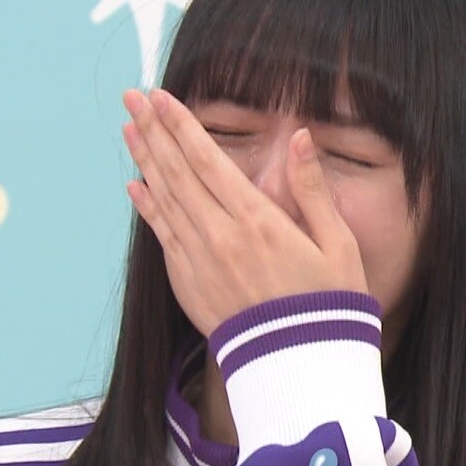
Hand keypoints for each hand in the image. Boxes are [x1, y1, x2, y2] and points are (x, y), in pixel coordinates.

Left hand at [121, 89, 367, 336]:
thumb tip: (302, 138)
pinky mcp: (190, 286)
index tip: (162, 96)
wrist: (300, 369)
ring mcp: (200, 263)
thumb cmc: (329, 306)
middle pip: (177, 173)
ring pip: (163, 200)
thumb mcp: (338, 245)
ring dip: (144, 161)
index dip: (182, 125)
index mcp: (258, 221)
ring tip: (128, 128)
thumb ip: (313, 189)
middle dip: (153, 131)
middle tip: (132, 97)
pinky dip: (147, 208)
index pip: (208, 160)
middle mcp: (220, 237)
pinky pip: (162, 237)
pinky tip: (135, 186)